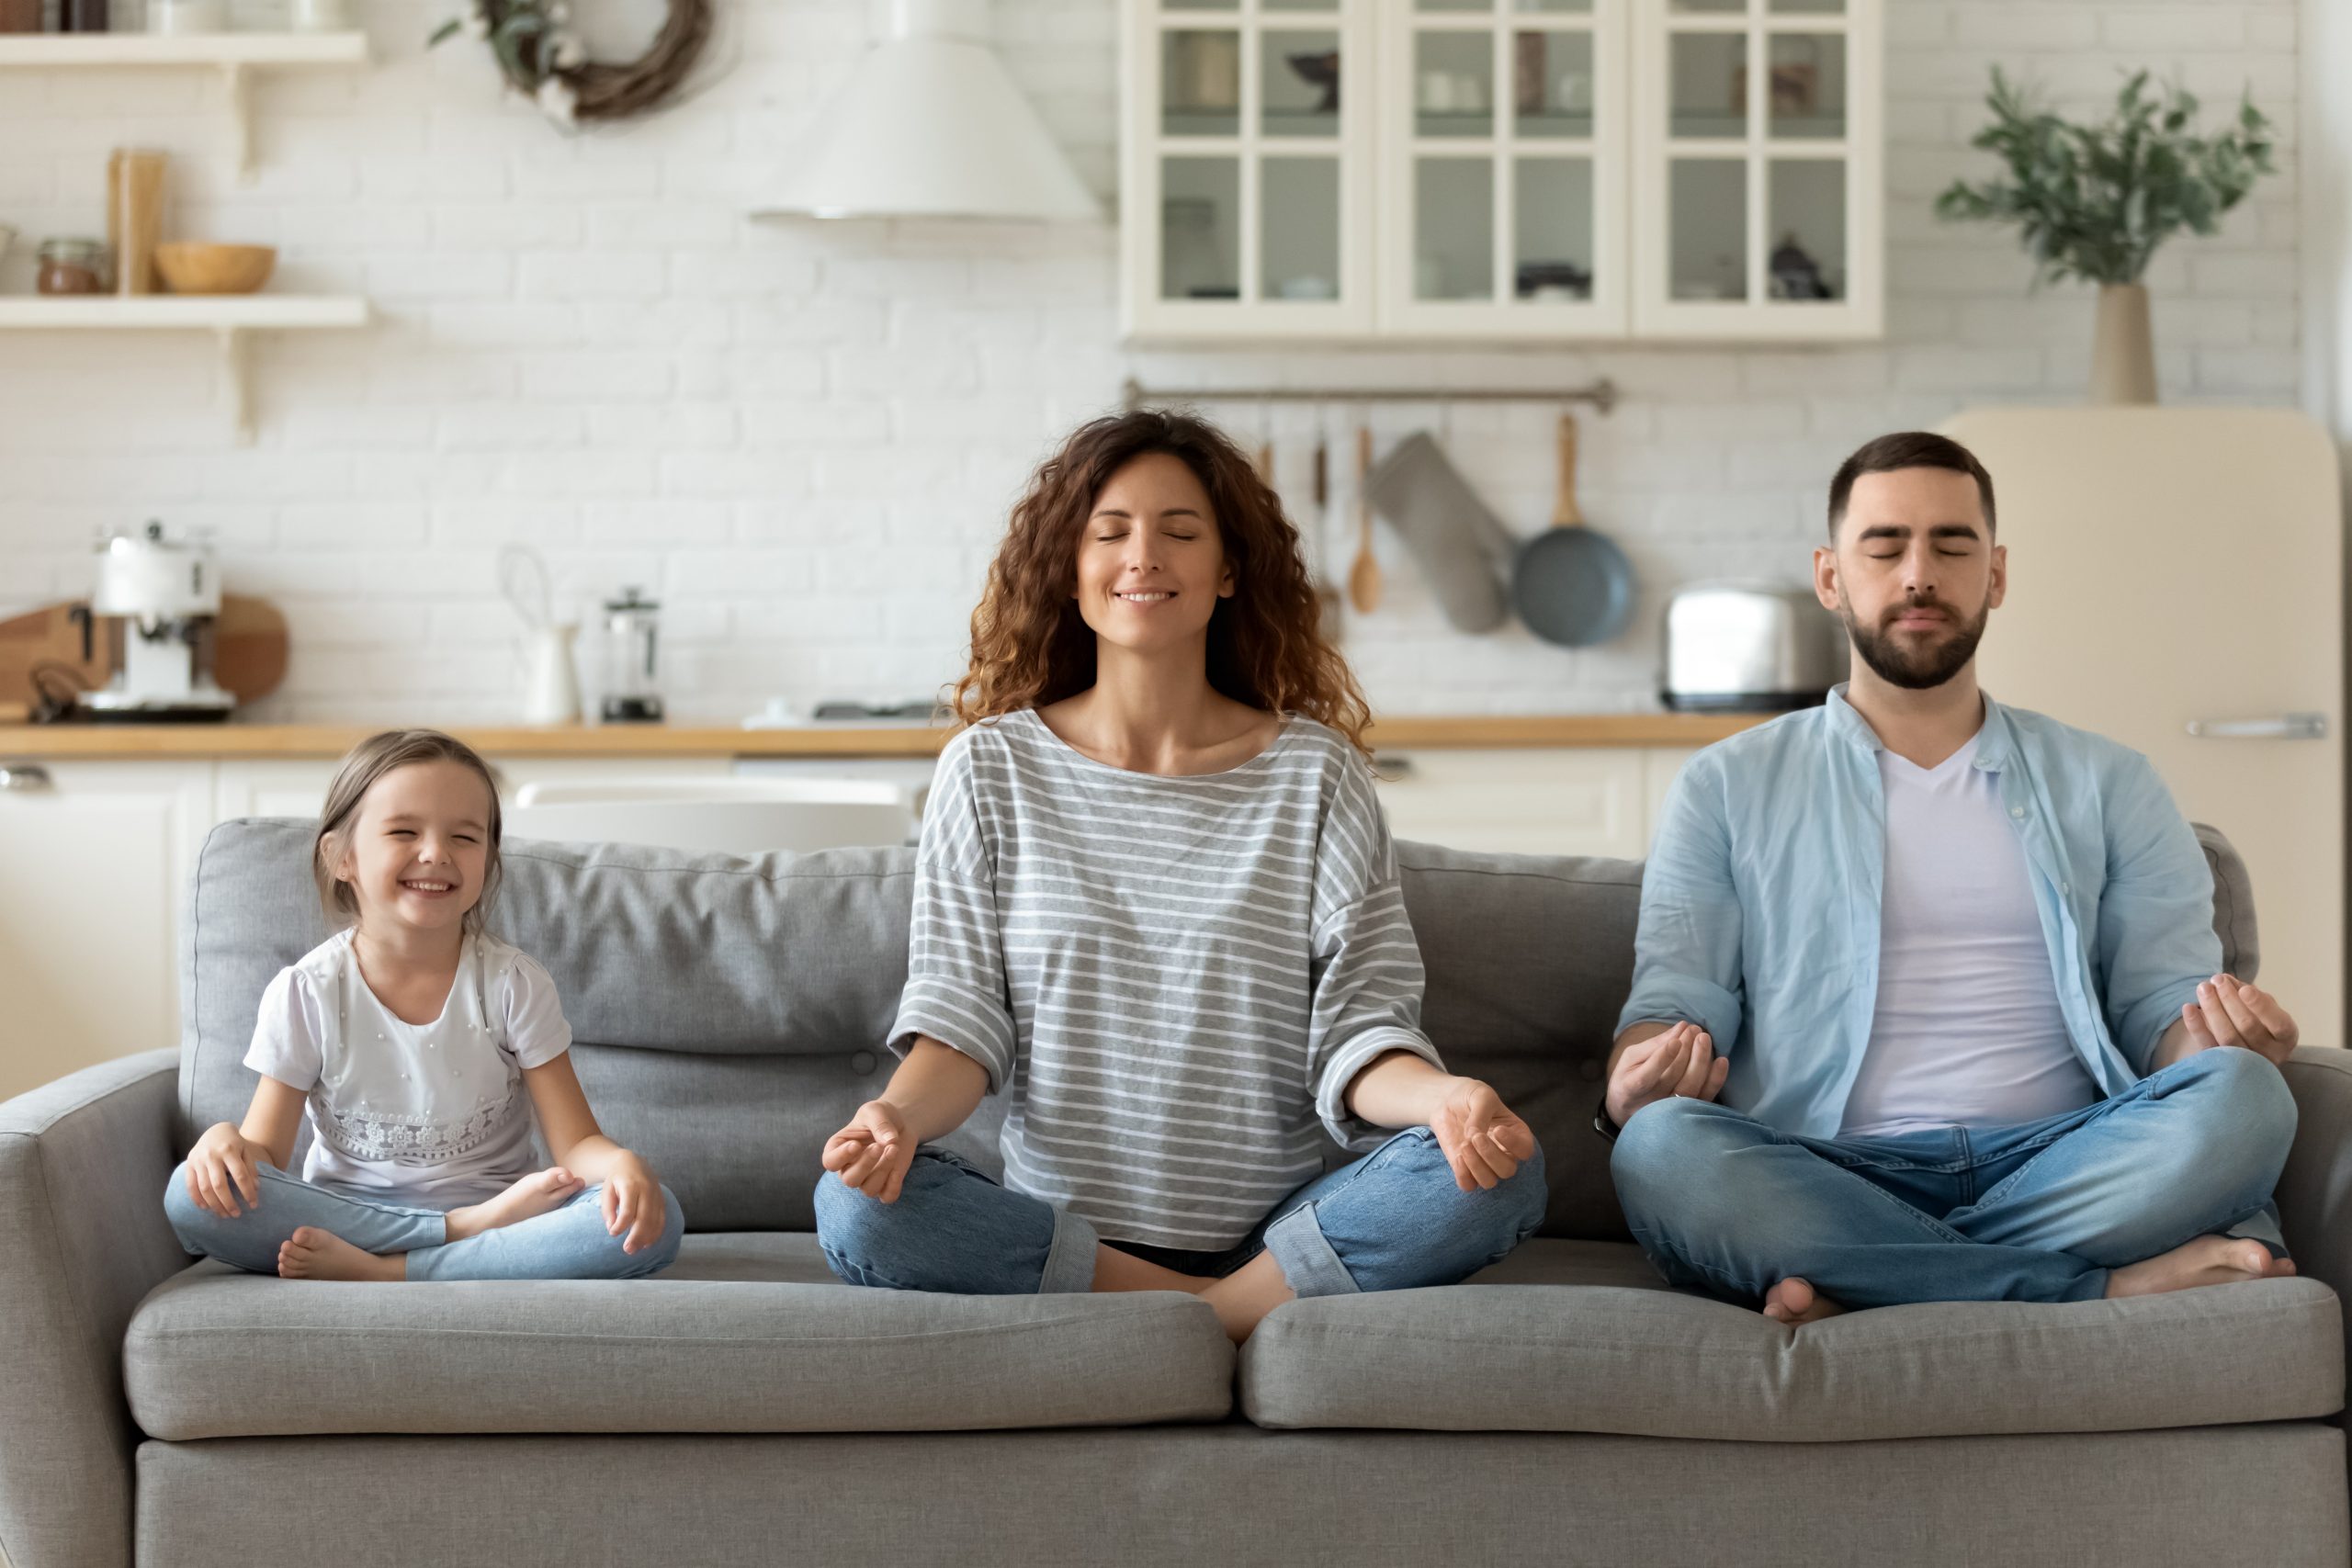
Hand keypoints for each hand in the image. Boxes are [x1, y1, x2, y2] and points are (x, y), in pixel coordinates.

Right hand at [186, 1122, 262, 1218]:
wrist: (216, 1131)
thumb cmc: (234, 1145)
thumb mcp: (246, 1152)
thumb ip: (251, 1169)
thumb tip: (255, 1189)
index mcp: (229, 1150)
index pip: (240, 1175)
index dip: (248, 1192)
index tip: (253, 1204)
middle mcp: (212, 1155)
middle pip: (219, 1184)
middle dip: (228, 1202)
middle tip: (236, 1215)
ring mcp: (198, 1160)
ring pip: (204, 1188)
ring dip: (214, 1204)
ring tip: (224, 1215)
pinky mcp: (189, 1164)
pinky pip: (190, 1185)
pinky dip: (197, 1199)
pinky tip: (206, 1208)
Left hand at [600, 1153, 667, 1254]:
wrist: (633, 1163)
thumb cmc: (616, 1179)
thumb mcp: (606, 1190)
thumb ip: (607, 1209)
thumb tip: (612, 1228)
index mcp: (631, 1185)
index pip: (628, 1209)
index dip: (621, 1225)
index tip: (612, 1233)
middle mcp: (647, 1189)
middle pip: (645, 1217)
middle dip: (637, 1236)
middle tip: (628, 1250)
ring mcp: (657, 1195)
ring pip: (655, 1220)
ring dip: (646, 1237)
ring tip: (636, 1249)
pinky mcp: (662, 1200)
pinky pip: (662, 1219)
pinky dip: (656, 1233)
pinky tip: (647, 1243)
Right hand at [821, 1100, 914, 1203]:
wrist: (900, 1123)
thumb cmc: (880, 1116)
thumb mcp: (876, 1111)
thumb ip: (879, 1123)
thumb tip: (889, 1141)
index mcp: (838, 1149)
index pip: (830, 1162)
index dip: (840, 1157)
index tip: (856, 1144)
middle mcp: (849, 1168)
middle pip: (850, 1180)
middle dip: (865, 1164)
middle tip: (878, 1146)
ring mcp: (866, 1179)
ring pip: (869, 1189)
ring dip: (882, 1171)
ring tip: (893, 1148)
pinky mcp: (886, 1184)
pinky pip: (887, 1196)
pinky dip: (893, 1187)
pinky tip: (898, 1170)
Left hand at [1429, 1078, 1537, 1192]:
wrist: (1447, 1100)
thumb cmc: (1472, 1096)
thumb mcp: (1481, 1096)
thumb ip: (1481, 1115)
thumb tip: (1473, 1137)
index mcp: (1516, 1134)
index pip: (1525, 1150)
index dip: (1514, 1145)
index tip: (1498, 1130)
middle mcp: (1504, 1153)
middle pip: (1507, 1170)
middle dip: (1490, 1155)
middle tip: (1475, 1136)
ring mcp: (1485, 1164)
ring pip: (1489, 1181)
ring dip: (1476, 1166)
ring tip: (1464, 1145)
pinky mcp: (1466, 1169)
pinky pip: (1469, 1185)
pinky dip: (1463, 1176)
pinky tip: (1458, 1156)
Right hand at [1605, 1022, 1726, 1127]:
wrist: (1631, 1109)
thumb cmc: (1630, 1077)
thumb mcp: (1631, 1058)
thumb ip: (1655, 1044)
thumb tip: (1682, 1026)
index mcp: (1629, 1090)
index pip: (1645, 1077)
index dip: (1662, 1059)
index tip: (1676, 1040)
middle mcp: (1649, 1104)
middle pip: (1672, 1079)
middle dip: (1686, 1051)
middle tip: (1694, 1030)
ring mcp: (1670, 1112)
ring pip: (1690, 1088)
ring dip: (1700, 1061)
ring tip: (1703, 1038)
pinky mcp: (1688, 1113)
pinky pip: (1705, 1097)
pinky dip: (1715, 1079)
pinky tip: (1721, 1060)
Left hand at [2181, 973, 2298, 1067]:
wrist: (2249, 1055)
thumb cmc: (2260, 1023)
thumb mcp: (2263, 1008)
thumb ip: (2249, 993)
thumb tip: (2226, 980)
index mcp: (2285, 1038)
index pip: (2278, 1024)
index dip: (2261, 1006)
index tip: (2244, 989)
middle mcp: (2270, 1054)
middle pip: (2248, 1026)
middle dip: (2229, 999)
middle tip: (2216, 980)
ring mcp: (2246, 1063)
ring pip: (2227, 1036)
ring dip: (2213, 1009)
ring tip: (2203, 988)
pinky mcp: (2221, 1066)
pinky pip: (2207, 1046)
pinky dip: (2196, 1026)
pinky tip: (2188, 1007)